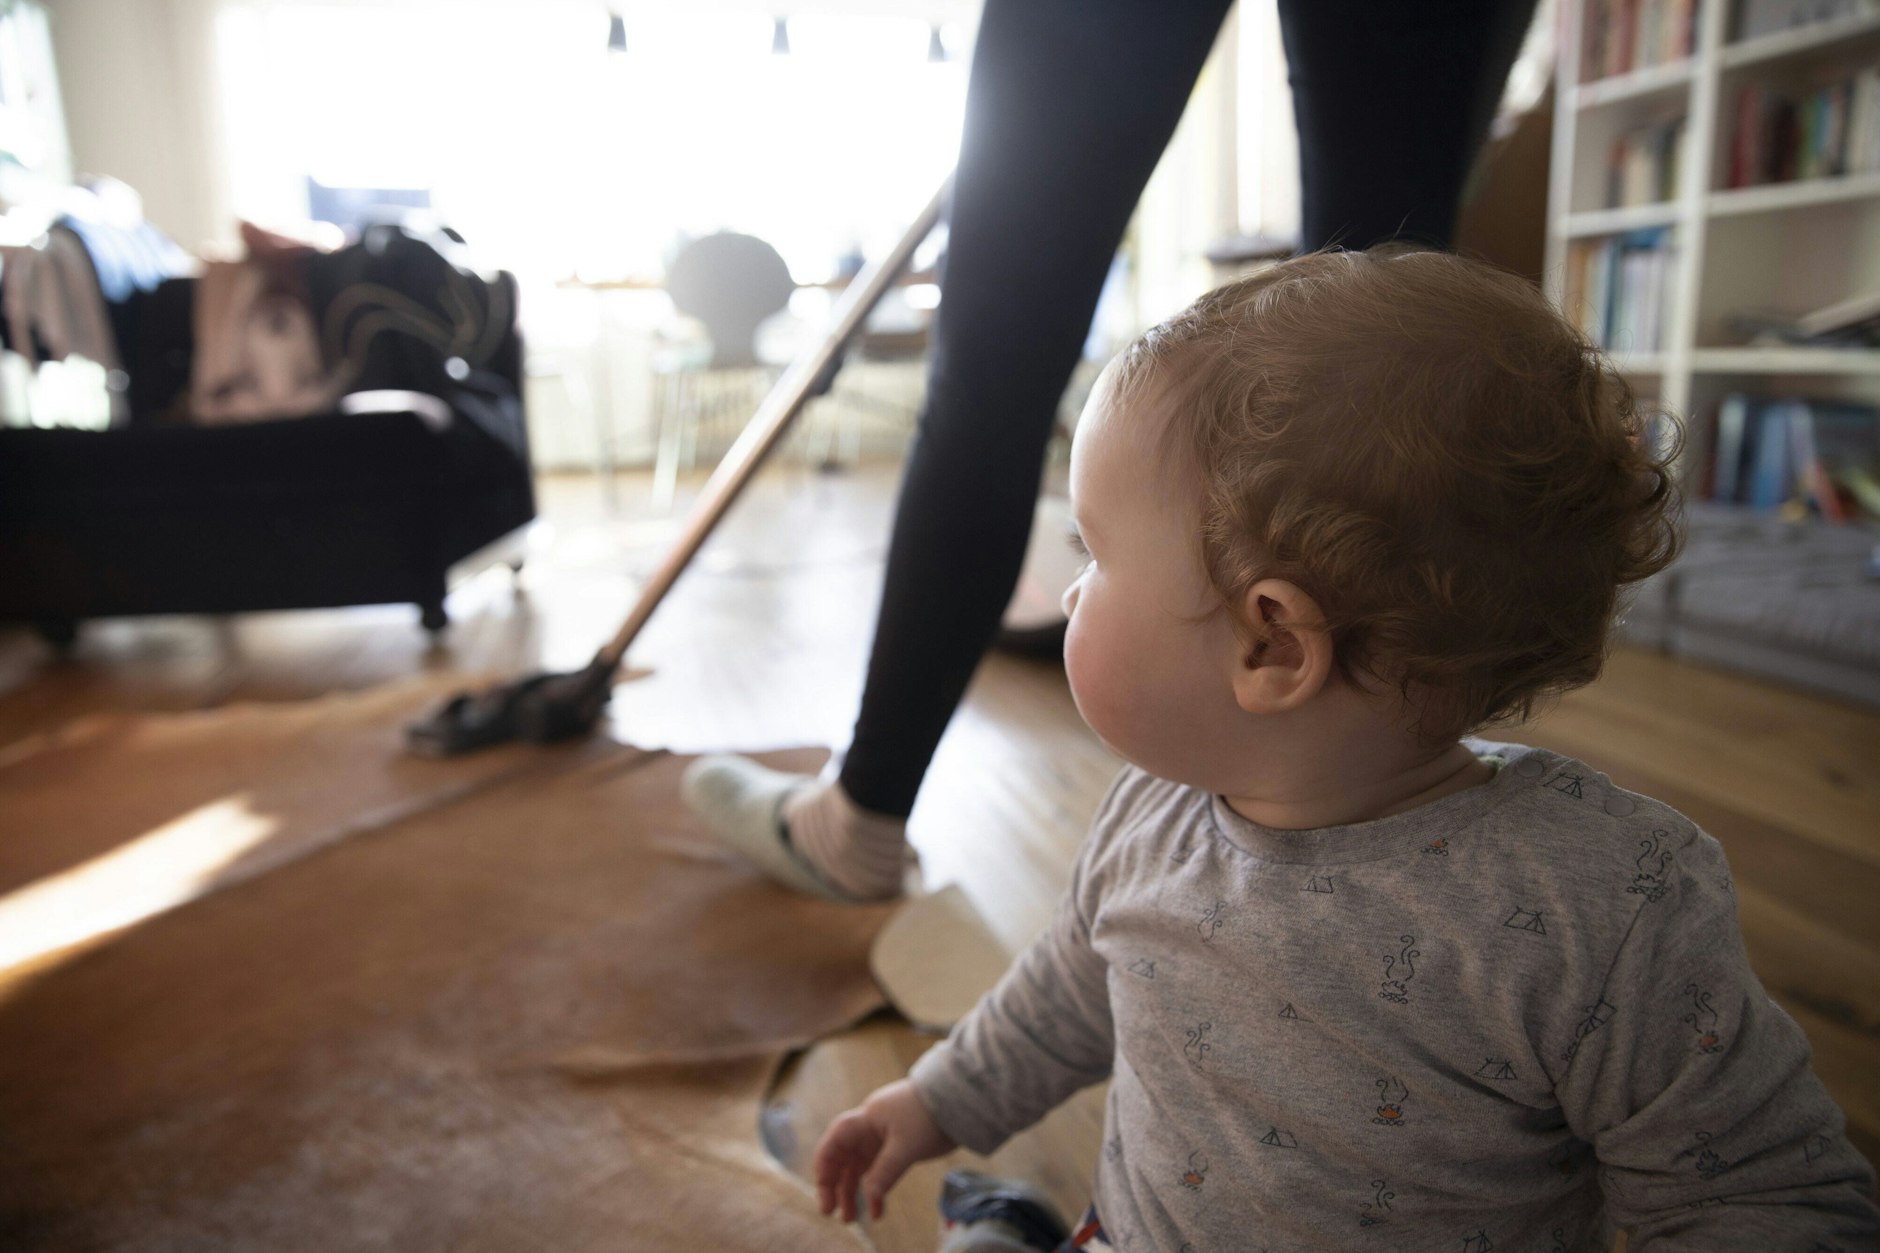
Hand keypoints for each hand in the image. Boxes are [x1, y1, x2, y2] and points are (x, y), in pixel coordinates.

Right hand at [813, 1079, 956, 1222]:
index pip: (834, 1142)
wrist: (958, 1099)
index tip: (825, 1191)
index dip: (824, 1166)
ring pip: (858, 1168)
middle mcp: (868, 1129)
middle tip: (830, 1211)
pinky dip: (875, 1190)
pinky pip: (878, 1172)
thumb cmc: (929, 1116)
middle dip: (834, 1184)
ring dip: (852, 1192)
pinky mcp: (895, 1147)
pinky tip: (877, 1211)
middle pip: (842, 1158)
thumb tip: (869, 1198)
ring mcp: (881, 1139)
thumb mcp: (907, 1146)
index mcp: (865, 1120)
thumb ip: (886, 1171)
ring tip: (850, 1219)